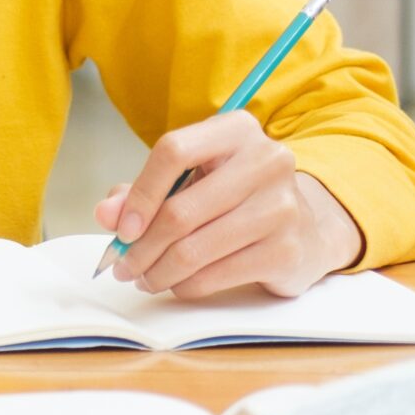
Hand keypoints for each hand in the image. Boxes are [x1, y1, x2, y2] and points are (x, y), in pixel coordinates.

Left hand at [94, 112, 365, 298]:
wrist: (307, 227)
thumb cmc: (235, 198)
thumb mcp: (191, 180)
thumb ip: (142, 191)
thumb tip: (107, 215)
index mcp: (236, 130)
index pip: (173, 151)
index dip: (140, 193)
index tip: (121, 228)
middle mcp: (266, 161)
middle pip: (181, 210)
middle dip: (141, 247)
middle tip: (122, 265)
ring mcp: (281, 207)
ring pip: (195, 249)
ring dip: (158, 271)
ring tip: (143, 278)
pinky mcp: (287, 250)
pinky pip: (217, 275)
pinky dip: (186, 285)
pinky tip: (175, 284)